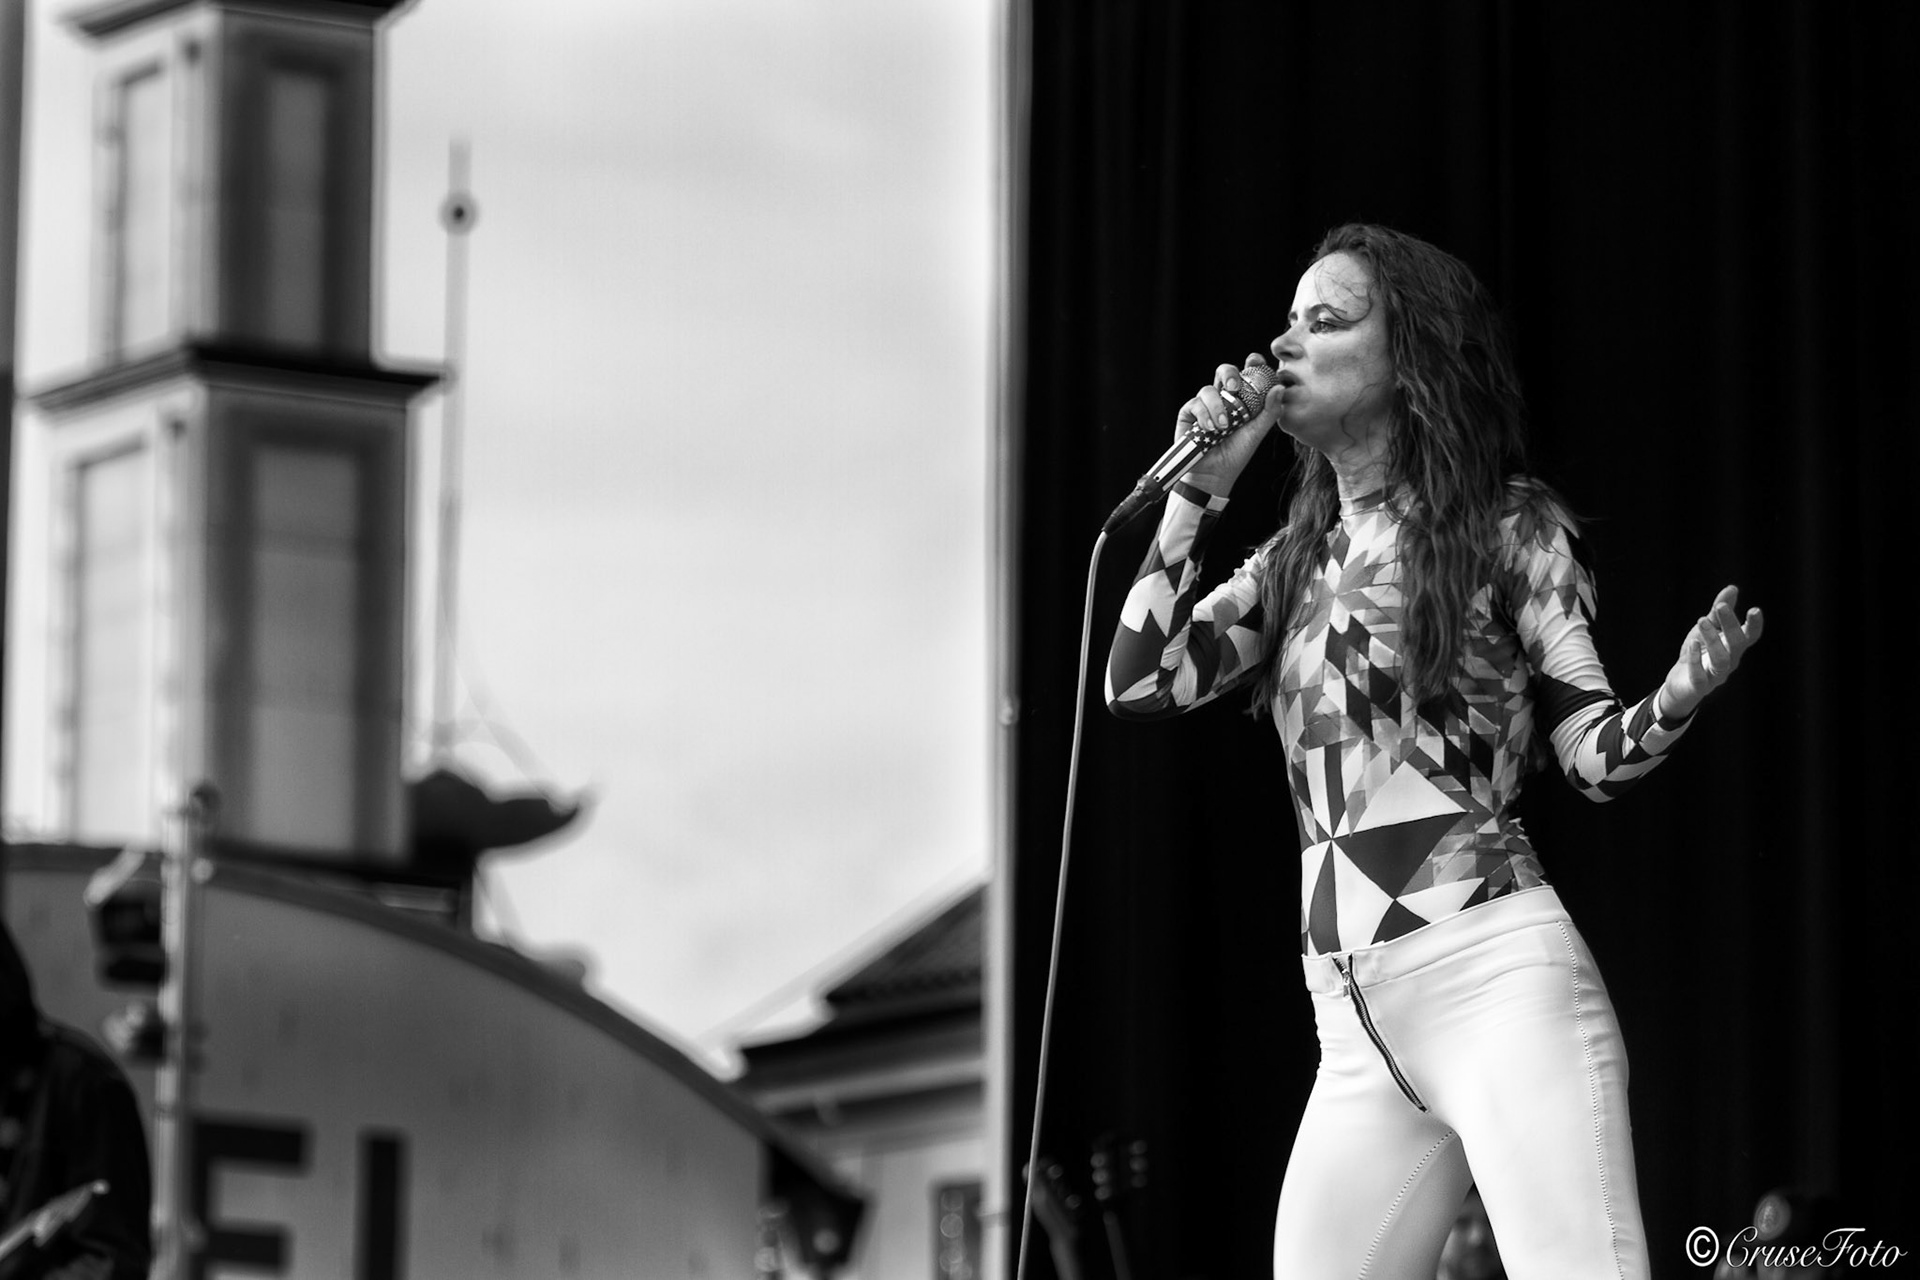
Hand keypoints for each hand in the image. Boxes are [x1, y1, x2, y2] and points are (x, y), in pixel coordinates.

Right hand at [1176, 354, 1284, 492]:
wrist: (1214, 474)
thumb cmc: (1236, 454)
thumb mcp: (1257, 433)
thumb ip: (1269, 411)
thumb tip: (1279, 387)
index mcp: (1242, 400)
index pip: (1247, 375)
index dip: (1252, 364)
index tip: (1256, 360)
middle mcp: (1223, 398)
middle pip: (1224, 371)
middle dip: (1229, 374)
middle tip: (1234, 386)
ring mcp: (1205, 405)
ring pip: (1208, 389)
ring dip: (1217, 406)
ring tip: (1223, 426)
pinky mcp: (1189, 413)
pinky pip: (1195, 404)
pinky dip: (1204, 415)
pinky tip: (1210, 429)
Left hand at [1660, 585, 1763, 718]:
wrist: (1681, 684)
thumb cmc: (1699, 653)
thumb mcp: (1707, 628)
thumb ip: (1717, 612)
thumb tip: (1733, 588)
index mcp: (1733, 647)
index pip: (1750, 636)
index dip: (1754, 625)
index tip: (1754, 610)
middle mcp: (1730, 661)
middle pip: (1737, 644)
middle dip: (1730, 625)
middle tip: (1720, 606)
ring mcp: (1716, 675)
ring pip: (1721, 660)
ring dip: (1712, 639)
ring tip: (1701, 620)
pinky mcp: (1699, 686)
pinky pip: (1700, 676)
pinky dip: (1696, 660)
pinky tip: (1692, 644)